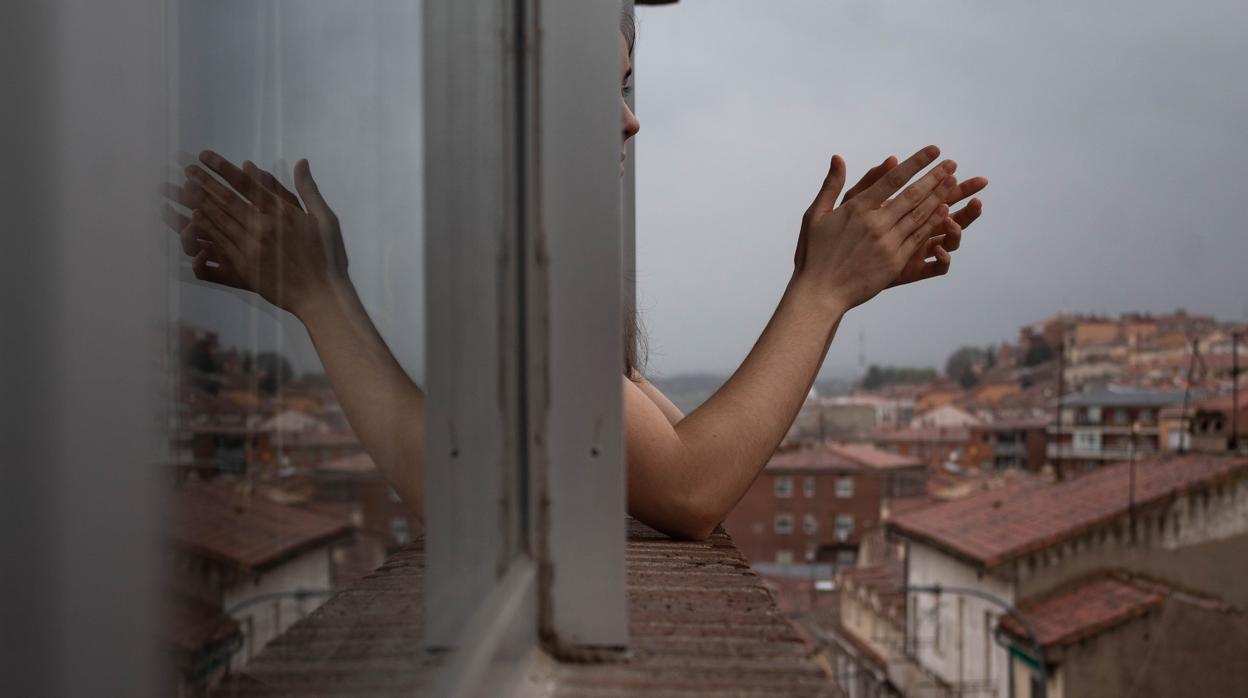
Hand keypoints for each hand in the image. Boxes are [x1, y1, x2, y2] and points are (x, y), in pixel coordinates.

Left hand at [168, 151, 349, 316]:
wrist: (321, 296)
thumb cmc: (328, 257)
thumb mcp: (326, 219)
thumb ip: (308, 190)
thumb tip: (301, 162)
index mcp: (283, 213)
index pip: (247, 184)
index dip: (224, 168)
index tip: (206, 156)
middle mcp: (264, 228)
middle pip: (227, 200)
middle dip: (204, 182)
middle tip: (186, 168)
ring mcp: (251, 249)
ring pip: (219, 221)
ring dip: (198, 202)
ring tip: (183, 187)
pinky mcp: (244, 268)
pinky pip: (219, 244)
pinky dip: (205, 230)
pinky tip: (193, 219)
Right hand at [792, 145, 960, 310]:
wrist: (820, 292)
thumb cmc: (813, 254)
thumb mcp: (815, 215)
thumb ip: (831, 186)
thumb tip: (838, 158)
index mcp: (856, 209)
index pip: (892, 179)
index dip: (915, 163)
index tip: (933, 150)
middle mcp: (875, 224)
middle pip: (911, 195)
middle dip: (934, 177)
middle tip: (951, 163)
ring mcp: (887, 243)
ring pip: (919, 215)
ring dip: (939, 196)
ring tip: (953, 181)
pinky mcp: (895, 262)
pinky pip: (919, 238)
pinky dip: (933, 223)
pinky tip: (945, 211)